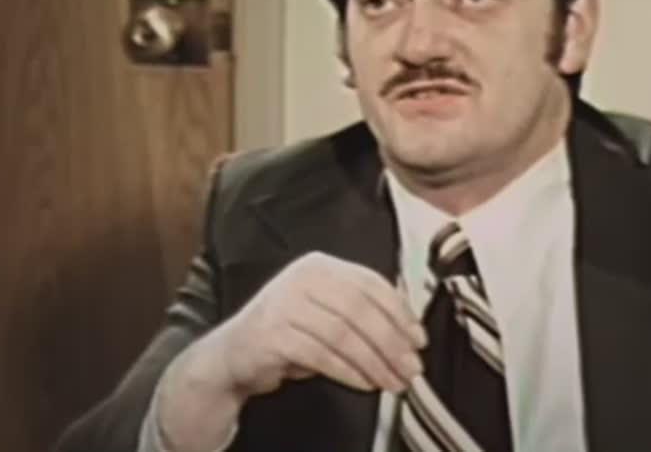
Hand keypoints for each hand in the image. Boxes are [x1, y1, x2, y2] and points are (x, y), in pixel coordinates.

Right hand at [216, 251, 426, 396]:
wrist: (232, 356)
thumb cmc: (287, 335)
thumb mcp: (327, 314)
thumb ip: (362, 313)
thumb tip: (410, 331)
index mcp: (321, 266)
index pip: (371, 284)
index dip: (400, 313)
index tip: (418, 339)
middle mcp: (302, 278)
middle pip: (361, 308)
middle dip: (392, 342)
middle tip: (411, 368)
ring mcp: (284, 303)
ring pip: (343, 333)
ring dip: (374, 362)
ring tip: (392, 382)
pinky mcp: (273, 334)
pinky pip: (321, 354)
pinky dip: (348, 371)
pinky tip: (364, 383)